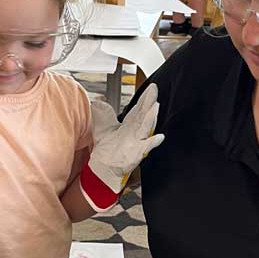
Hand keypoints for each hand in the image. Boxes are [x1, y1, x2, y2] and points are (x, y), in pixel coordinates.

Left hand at [80, 84, 163, 210]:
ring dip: (151, 118)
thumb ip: (102, 113)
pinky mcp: (136, 154)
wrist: (103, 169)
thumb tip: (99, 100)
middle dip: (149, 102)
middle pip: (143, 115)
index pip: (138, 110)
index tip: (150, 88)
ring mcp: (136, 143)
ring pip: (145, 128)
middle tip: (154, 89)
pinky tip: (159, 137)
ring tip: (155, 106)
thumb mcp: (102, 127)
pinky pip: (146, 147)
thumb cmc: (106, 150)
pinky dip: (152, 142)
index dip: (144, 99)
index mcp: (128, 126)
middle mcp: (134, 133)